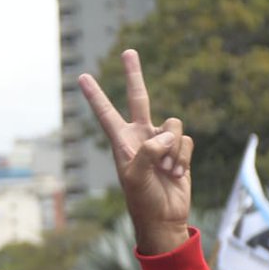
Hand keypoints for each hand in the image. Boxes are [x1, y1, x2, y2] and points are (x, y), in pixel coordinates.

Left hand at [78, 50, 191, 254]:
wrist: (164, 218)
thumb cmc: (143, 201)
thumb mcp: (136, 178)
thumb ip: (147, 153)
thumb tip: (164, 136)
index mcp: (121, 142)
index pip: (106, 114)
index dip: (96, 95)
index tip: (82, 77)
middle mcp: (140, 137)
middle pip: (139, 98)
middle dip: (134, 75)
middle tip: (127, 52)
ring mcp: (161, 142)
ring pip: (173, 125)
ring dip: (173, 149)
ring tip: (166, 170)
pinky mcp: (179, 149)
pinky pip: (186, 141)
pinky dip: (184, 157)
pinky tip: (176, 174)